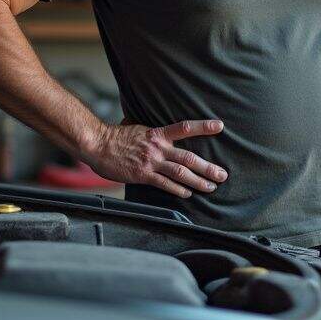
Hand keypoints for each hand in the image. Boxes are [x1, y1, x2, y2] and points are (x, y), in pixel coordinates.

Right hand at [86, 119, 227, 197]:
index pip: (185, 128)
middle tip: (223, 174)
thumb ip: (153, 131)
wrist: (98, 144)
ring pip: (180, 173)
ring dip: (198, 181)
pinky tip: (188, 193)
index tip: (219, 126)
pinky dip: (178, 189)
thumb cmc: (117, 136)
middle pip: (188, 157)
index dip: (203, 127)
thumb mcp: (138, 127)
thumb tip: (161, 129)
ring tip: (211, 187)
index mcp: (158, 134)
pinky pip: (164, 184)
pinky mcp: (143, 175)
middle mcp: (158, 147)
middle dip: (208, 167)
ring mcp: (151, 162)